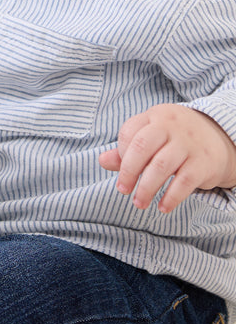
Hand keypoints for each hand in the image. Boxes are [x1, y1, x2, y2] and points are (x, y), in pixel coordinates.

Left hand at [99, 104, 235, 212]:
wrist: (221, 138)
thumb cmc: (176, 139)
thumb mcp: (152, 135)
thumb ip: (127, 148)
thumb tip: (102, 161)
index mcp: (155, 116)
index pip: (129, 132)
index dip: (121, 154)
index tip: (122, 170)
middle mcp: (171, 126)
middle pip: (141, 147)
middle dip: (128, 172)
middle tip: (123, 190)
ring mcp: (189, 144)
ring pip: (161, 167)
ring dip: (146, 189)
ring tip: (139, 203)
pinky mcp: (204, 163)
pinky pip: (183, 183)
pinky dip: (171, 197)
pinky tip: (163, 207)